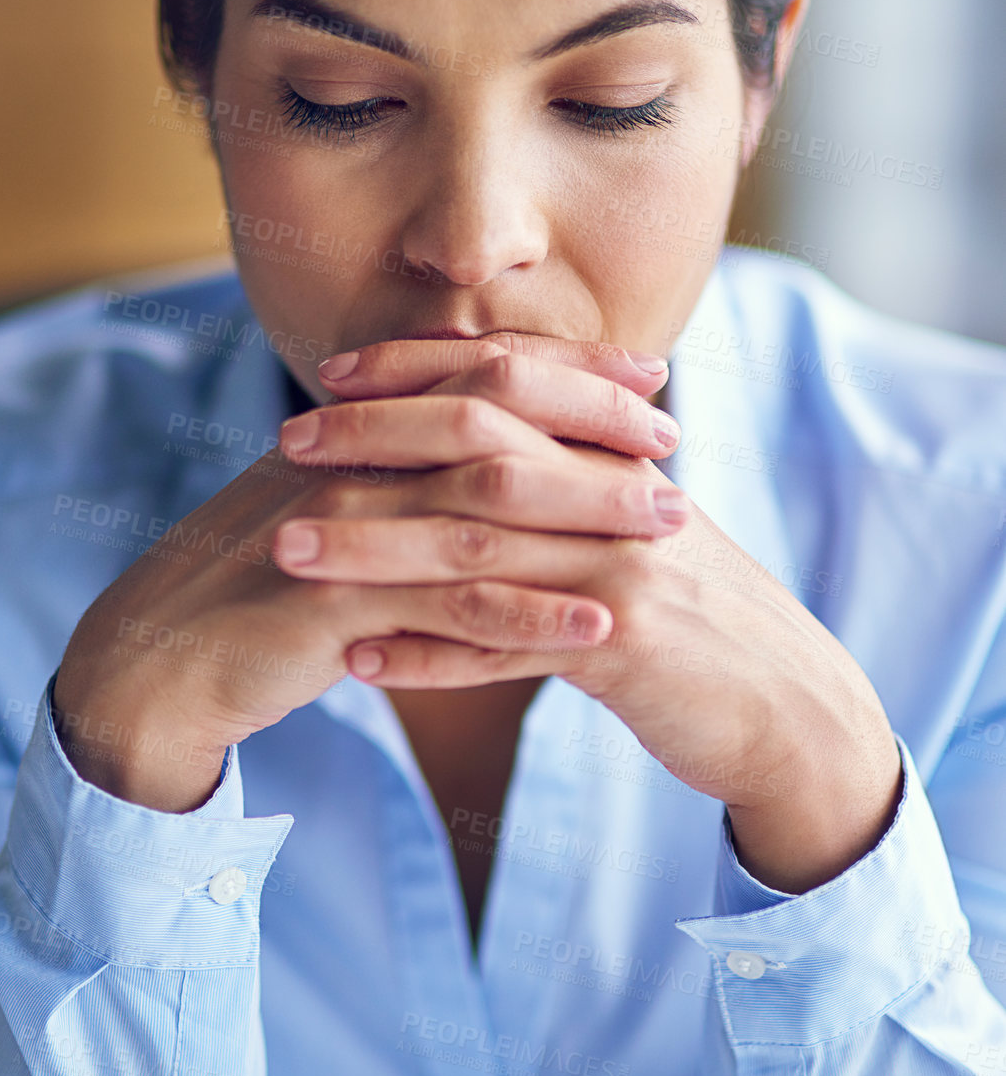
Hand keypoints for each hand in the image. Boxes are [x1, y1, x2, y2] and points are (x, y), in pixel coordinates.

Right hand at [51, 336, 673, 812]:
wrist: (160, 662)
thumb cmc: (255, 590)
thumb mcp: (331, 515)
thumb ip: (398, 477)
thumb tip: (482, 454)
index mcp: (358, 430)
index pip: (478, 374)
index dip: (568, 369)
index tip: (648, 376)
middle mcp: (353, 460)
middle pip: (495, 420)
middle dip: (594, 427)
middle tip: (676, 445)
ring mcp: (344, 526)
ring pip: (487, 507)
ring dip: (586, 516)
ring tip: (669, 532)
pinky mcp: (336, 601)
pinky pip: (452, 605)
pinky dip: (531, 615)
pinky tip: (598, 629)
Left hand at [275, 336, 902, 890]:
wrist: (789, 707)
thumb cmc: (699, 618)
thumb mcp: (640, 529)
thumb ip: (574, 480)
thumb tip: (491, 441)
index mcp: (617, 456)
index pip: (509, 378)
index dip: (417, 369)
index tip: (332, 375)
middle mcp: (618, 495)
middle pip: (481, 445)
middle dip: (376, 438)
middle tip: (287, 443)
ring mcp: (621, 567)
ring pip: (478, 546)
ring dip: (375, 548)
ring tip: (289, 552)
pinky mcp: (624, 646)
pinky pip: (506, 645)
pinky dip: (429, 655)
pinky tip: (358, 663)